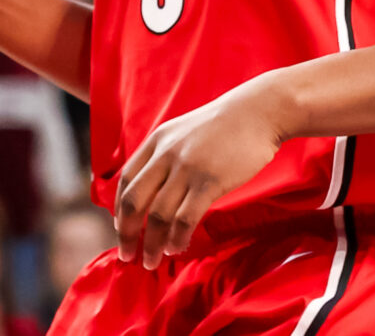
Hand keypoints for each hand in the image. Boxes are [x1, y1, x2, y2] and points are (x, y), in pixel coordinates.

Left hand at [112, 78, 289, 267]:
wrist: (255, 113)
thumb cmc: (222, 128)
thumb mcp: (181, 133)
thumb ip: (164, 156)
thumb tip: (153, 188)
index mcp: (155, 142)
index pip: (125, 180)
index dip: (119, 209)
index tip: (120, 229)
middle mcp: (165, 154)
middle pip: (134, 200)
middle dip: (127, 232)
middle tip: (127, 255)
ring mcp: (186, 168)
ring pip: (158, 214)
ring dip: (152, 243)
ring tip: (152, 260)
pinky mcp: (210, 181)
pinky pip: (186, 217)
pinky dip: (178, 237)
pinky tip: (177, 248)